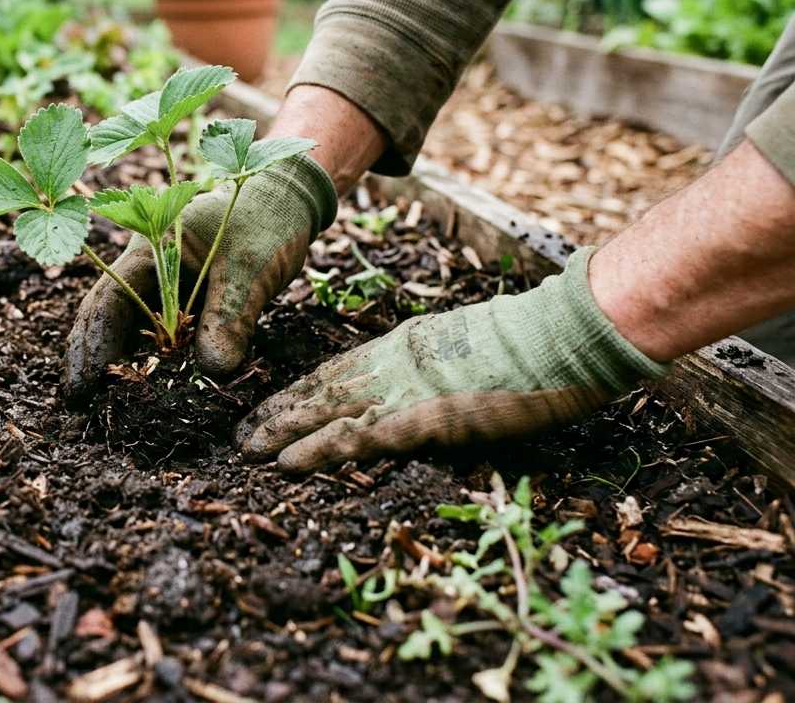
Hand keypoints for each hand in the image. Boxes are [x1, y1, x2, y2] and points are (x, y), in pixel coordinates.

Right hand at [64, 154, 336, 396]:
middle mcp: (147, 269)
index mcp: (149, 249)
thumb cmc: (267, 221)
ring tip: (105, 406)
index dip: (92, 345)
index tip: (83, 386)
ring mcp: (164, 285)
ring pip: (130, 328)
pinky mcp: (185, 302)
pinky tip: (146, 391)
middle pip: (107, 317)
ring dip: (119, 364)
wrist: (289, 201)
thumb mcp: (251, 268)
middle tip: (79, 405)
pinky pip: (160, 335)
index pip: (108, 302)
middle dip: (92, 359)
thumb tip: (212, 371)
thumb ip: (230, 316)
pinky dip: (152, 362)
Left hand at [236, 248, 669, 471]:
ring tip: (244, 450)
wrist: (561, 335)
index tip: (272, 404)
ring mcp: (402, 388)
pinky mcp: (418, 417)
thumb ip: (442, 368)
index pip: (339, 369)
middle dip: (277, 411)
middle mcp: (391, 362)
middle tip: (240, 432)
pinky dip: (315, 451)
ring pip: (323, 412)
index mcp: (406, 345)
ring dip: (280, 432)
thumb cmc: (535, 345)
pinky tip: (285, 464)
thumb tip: (430, 389)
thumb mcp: (475, 349)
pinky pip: (355, 437)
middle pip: (319, 388)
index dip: (301, 390)